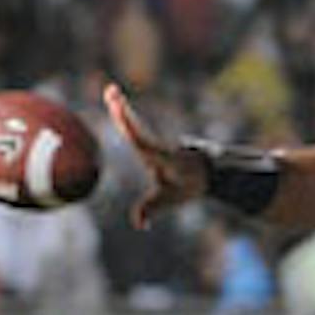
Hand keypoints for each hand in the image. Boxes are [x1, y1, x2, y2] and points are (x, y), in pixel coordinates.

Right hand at [102, 81, 203, 228]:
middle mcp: (156, 147)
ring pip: (134, 124)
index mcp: (161, 158)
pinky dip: (124, 114)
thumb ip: (151, 210)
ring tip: (111, 90)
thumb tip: (140, 225)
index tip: (127, 118)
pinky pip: (134, 127)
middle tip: (112, 92)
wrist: (204, 174)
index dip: (134, 132)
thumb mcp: (169, 200)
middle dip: (125, 113)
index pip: (144, 143)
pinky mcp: (150, 142)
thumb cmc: (187, 186)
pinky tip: (115, 101)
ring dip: (122, 108)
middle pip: (137, 128)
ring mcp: (153, 142)